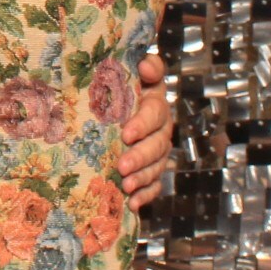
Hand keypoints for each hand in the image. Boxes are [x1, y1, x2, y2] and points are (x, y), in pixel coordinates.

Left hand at [115, 53, 173, 206]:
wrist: (110, 102)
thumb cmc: (112, 83)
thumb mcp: (122, 69)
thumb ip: (140, 65)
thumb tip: (147, 67)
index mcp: (153, 100)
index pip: (155, 111)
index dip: (143, 123)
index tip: (126, 133)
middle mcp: (160, 126)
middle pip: (158, 143)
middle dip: (141, 156)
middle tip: (122, 165)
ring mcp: (158, 149)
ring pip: (157, 166)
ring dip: (143, 177)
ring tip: (125, 186)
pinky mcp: (152, 169)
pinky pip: (155, 185)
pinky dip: (146, 195)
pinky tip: (133, 203)